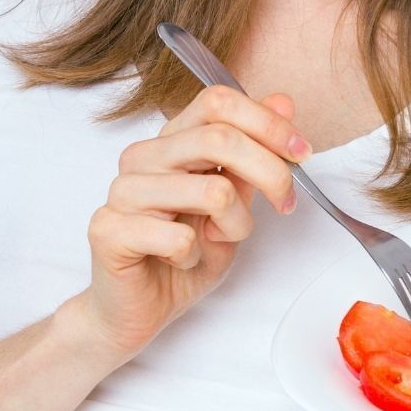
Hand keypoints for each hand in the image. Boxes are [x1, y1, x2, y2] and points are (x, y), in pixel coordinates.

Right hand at [70, 85, 312, 357]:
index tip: (302, 153)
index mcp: (172, 142)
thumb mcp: (235, 205)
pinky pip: (178, 238)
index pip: (218, 102)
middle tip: (286, 205)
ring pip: (211, 192)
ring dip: (234, 226)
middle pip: (220, 138)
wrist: (140, 309)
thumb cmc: (185, 256)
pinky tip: (180, 261)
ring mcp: (122, 191)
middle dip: (271, 174)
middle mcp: (143, 157)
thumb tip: (282, 102)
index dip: (268, 123)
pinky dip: (195, 257)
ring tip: (216, 242)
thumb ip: (253, 157)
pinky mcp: (108, 230)